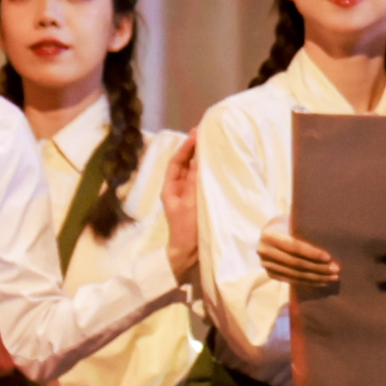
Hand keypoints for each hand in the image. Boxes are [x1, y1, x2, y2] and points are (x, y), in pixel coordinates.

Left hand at [160, 137, 200, 282]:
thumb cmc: (185, 231)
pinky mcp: (198, 201)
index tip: (196, 133)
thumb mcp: (189, 205)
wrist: (187, 254)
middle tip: (205, 131)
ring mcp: (188, 195)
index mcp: (170, 188)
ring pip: (194, 171)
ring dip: (202, 157)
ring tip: (211, 142)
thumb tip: (197, 160)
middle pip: (185, 163)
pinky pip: (202, 181)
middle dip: (194, 148)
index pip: (177, 162)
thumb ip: (193, 183)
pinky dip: (207, 170)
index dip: (186, 147)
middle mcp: (178, 189)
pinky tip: (216, 163)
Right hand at [256, 223, 341, 292]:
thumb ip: (305, 228)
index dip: (311, 253)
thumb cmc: (289, 222)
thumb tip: (331, 236)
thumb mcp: (294, 220)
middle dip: (318, 268)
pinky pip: (292, 280)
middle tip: (336, 269)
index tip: (329, 257)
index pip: (293, 247)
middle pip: (295, 263)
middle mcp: (264, 251)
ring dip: (316, 277)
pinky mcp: (271, 274)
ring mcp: (266, 264)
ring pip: (295, 274)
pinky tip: (323, 282)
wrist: (273, 230)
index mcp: (269, 235)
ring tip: (333, 277)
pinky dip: (309, 282)